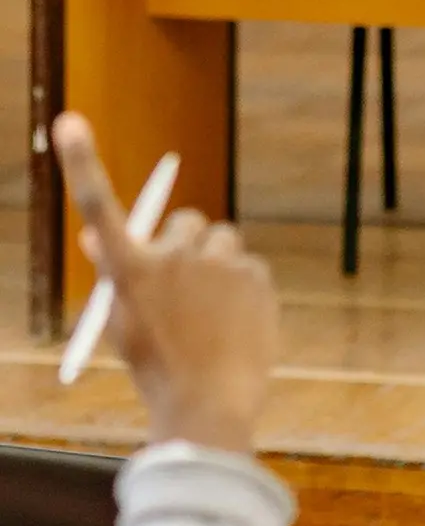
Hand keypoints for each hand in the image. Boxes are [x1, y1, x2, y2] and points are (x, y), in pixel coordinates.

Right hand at [56, 114, 276, 454]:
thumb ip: (116, 274)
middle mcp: (171, 257)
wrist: (209, 404)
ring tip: (211, 309)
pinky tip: (235, 321)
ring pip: (220, 241)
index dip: (82, 163)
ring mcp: (218, 265)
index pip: (99, 207)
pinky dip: (243, 284)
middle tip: (182, 287)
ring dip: (215, 261)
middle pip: (182, 222)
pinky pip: (248, 265)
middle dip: (182, 245)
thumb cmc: (157, 366)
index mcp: (128, 270)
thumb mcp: (123, 320)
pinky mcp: (256, 275)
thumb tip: (97, 237)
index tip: (68, 121)